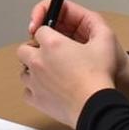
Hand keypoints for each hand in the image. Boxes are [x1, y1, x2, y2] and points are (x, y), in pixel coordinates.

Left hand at [17, 0, 128, 125]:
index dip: (49, 33)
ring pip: (23, 69)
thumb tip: (90, 22)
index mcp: (52, 43)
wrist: (96, 107)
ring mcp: (34, 80)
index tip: (57, 40)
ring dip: (33, 70)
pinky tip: (48, 89)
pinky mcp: (35, 99)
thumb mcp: (105, 41)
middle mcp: (38, 60)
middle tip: (51, 57)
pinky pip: (26, 91)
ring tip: (51, 74)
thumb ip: (95, 24)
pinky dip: (34, 89)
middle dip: (35, 50)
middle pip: (25, 48)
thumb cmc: (99, 78)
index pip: (40, 30)